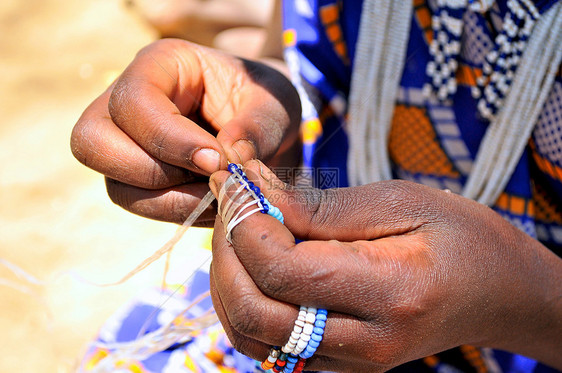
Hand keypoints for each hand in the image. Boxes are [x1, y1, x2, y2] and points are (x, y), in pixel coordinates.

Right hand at [71, 39, 299, 224]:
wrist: (265, 124)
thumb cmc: (265, 101)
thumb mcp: (275, 104)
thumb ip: (256, 128)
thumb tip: (228, 160)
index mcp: (160, 65)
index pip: (134, 102)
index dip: (169, 138)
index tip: (217, 162)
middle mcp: (128, 102)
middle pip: (93, 143)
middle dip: (153, 172)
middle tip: (210, 179)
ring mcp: (127, 142)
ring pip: (115, 185)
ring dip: (169, 201)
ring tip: (220, 196)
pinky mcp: (138, 176)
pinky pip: (139, 205)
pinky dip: (177, 213)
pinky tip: (214, 204)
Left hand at [208, 161, 561, 371]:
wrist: (496, 292)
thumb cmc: (458, 236)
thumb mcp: (400, 202)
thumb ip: (323, 206)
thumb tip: (256, 195)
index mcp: (389, 294)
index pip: (282, 270)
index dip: (244, 223)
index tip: (235, 180)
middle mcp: (364, 342)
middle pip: (254, 310)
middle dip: (226, 251)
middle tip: (231, 202)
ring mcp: (349, 363)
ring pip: (249, 335)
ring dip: (229, 278)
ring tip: (239, 229)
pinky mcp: (339, 365)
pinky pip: (267, 346)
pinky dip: (245, 303)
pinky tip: (254, 264)